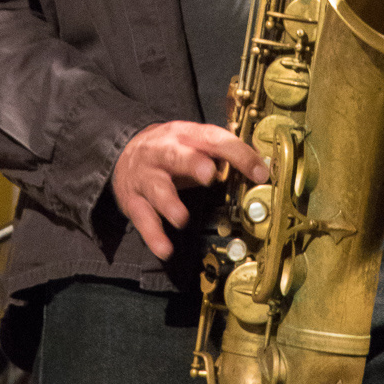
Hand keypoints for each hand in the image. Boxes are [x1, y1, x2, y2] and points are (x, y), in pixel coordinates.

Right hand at [111, 120, 268, 260]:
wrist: (123, 153)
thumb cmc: (170, 151)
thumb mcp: (194, 143)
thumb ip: (222, 155)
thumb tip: (261, 169)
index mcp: (186, 135)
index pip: (214, 139)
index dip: (238, 153)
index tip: (260, 172)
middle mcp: (163, 152)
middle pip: (177, 155)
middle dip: (193, 164)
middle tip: (209, 175)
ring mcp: (147, 176)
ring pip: (157, 188)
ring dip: (170, 203)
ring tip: (181, 218)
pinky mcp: (134, 200)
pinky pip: (143, 218)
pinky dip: (154, 235)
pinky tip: (165, 248)